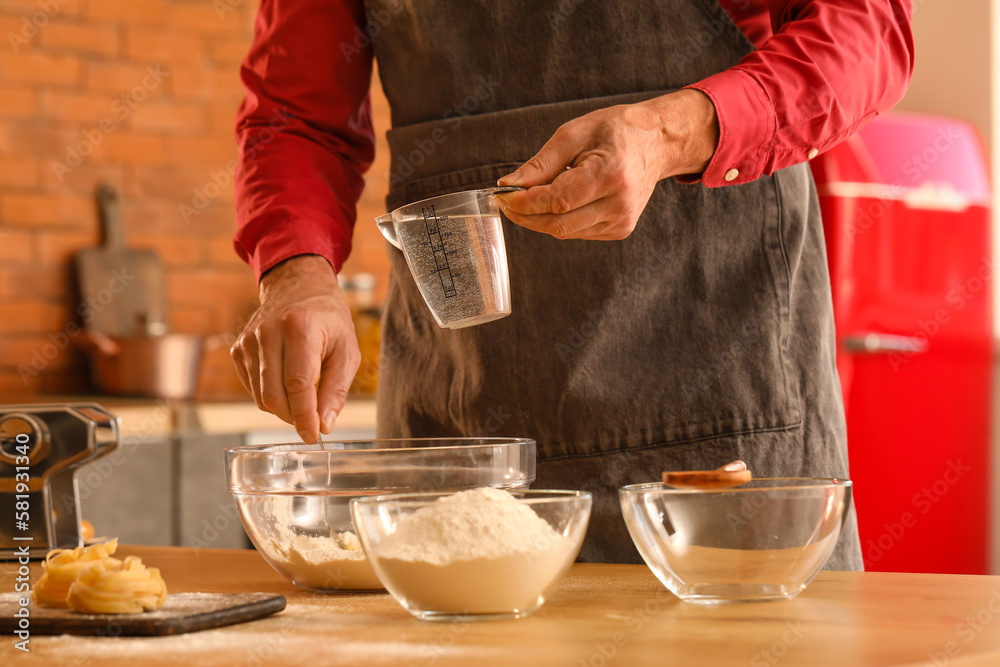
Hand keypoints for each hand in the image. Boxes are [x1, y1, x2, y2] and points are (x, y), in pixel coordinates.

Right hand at [230, 255, 359, 443]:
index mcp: (300, 328)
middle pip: (274, 395)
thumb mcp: (347, 350)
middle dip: (294, 417)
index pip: (298, 384)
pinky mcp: (238, 349)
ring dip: (283, 408)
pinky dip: (270, 396)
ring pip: (260, 396)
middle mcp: (268, 332)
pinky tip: (286, 382)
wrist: (298, 286)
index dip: (305, 416)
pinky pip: (252, 388)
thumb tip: (324, 425)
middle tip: (312, 422)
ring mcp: (248, 340)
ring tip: (304, 398)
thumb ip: (336, 389)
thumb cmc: (328, 320)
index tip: (314, 435)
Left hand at [496, 89, 717, 239]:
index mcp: (610, 174)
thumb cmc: (617, 131)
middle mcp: (619, 204)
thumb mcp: (575, 133)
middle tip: (506, 201)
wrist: (657, 143)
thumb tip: (510, 185)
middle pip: (558, 224)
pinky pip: (577, 231)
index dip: (525, 203)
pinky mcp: (619, 230)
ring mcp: (621, 221)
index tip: (502, 196)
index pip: (557, 200)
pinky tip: (561, 201)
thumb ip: (541, 163)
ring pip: (564, 232)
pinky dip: (560, 219)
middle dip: (526, 215)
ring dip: (540, 218)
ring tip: (533, 196)